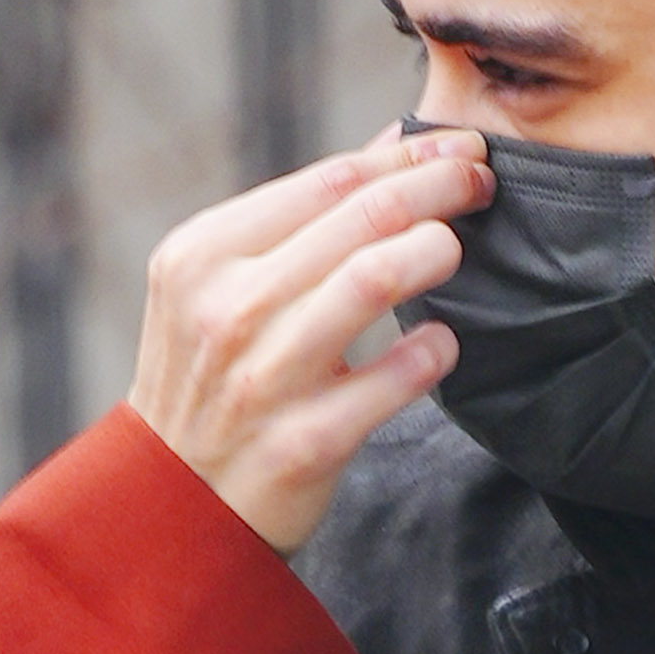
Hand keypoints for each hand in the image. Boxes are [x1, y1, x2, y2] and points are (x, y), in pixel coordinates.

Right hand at [125, 131, 487, 556]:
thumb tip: (396, 147)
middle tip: (480, 184)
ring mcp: (262, 378)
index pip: (328, 180)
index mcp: (199, 257)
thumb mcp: (221, 288)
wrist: (174, 506)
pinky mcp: (305, 442)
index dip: (409, 156)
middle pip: (363, 217)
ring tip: (455, 252)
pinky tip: (439, 344)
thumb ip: (301, 219)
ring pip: (376, 278)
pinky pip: (397, 377)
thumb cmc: (213, 381)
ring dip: (436, 252)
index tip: (460, 148)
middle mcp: (224, 310)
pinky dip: (433, 351)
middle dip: (440, 187)